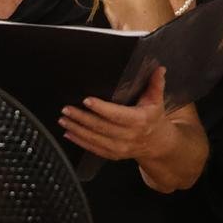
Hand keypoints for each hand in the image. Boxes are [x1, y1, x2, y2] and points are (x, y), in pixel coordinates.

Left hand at [61, 67, 177, 163]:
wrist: (156, 143)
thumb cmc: (153, 118)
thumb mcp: (156, 100)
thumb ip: (156, 84)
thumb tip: (159, 68)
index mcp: (139, 120)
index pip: (117, 114)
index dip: (101, 108)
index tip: (87, 100)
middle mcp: (129, 136)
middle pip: (101, 127)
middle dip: (82, 118)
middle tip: (67, 109)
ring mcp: (120, 148)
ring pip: (95, 139)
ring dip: (77, 129)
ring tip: (63, 120)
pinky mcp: (113, 155)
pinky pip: (94, 149)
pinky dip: (80, 141)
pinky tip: (68, 133)